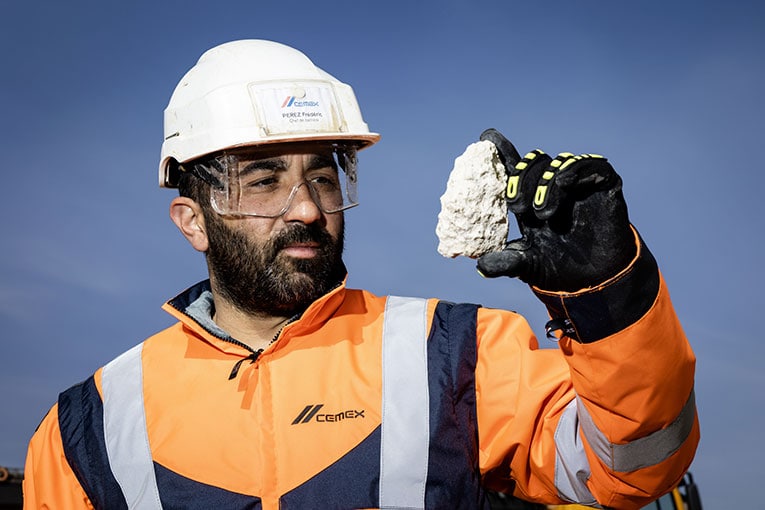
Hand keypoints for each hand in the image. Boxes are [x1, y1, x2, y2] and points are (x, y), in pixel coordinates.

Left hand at [476, 129, 635, 291]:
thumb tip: (481, 266)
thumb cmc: (559, 270)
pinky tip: (564, 183)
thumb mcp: (527, 266)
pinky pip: (594, 166)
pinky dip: (577, 169)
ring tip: (541, 213)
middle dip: (522, 177)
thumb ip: (506, 263)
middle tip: (516, 206)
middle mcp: (554, 187)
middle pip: (535, 161)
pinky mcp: (605, 187)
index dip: (503, 150)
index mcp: (531, 199)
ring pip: (560, 163)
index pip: (515, 168)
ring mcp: (580, 185)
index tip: (487, 137)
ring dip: (546, 182)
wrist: (595, 281)